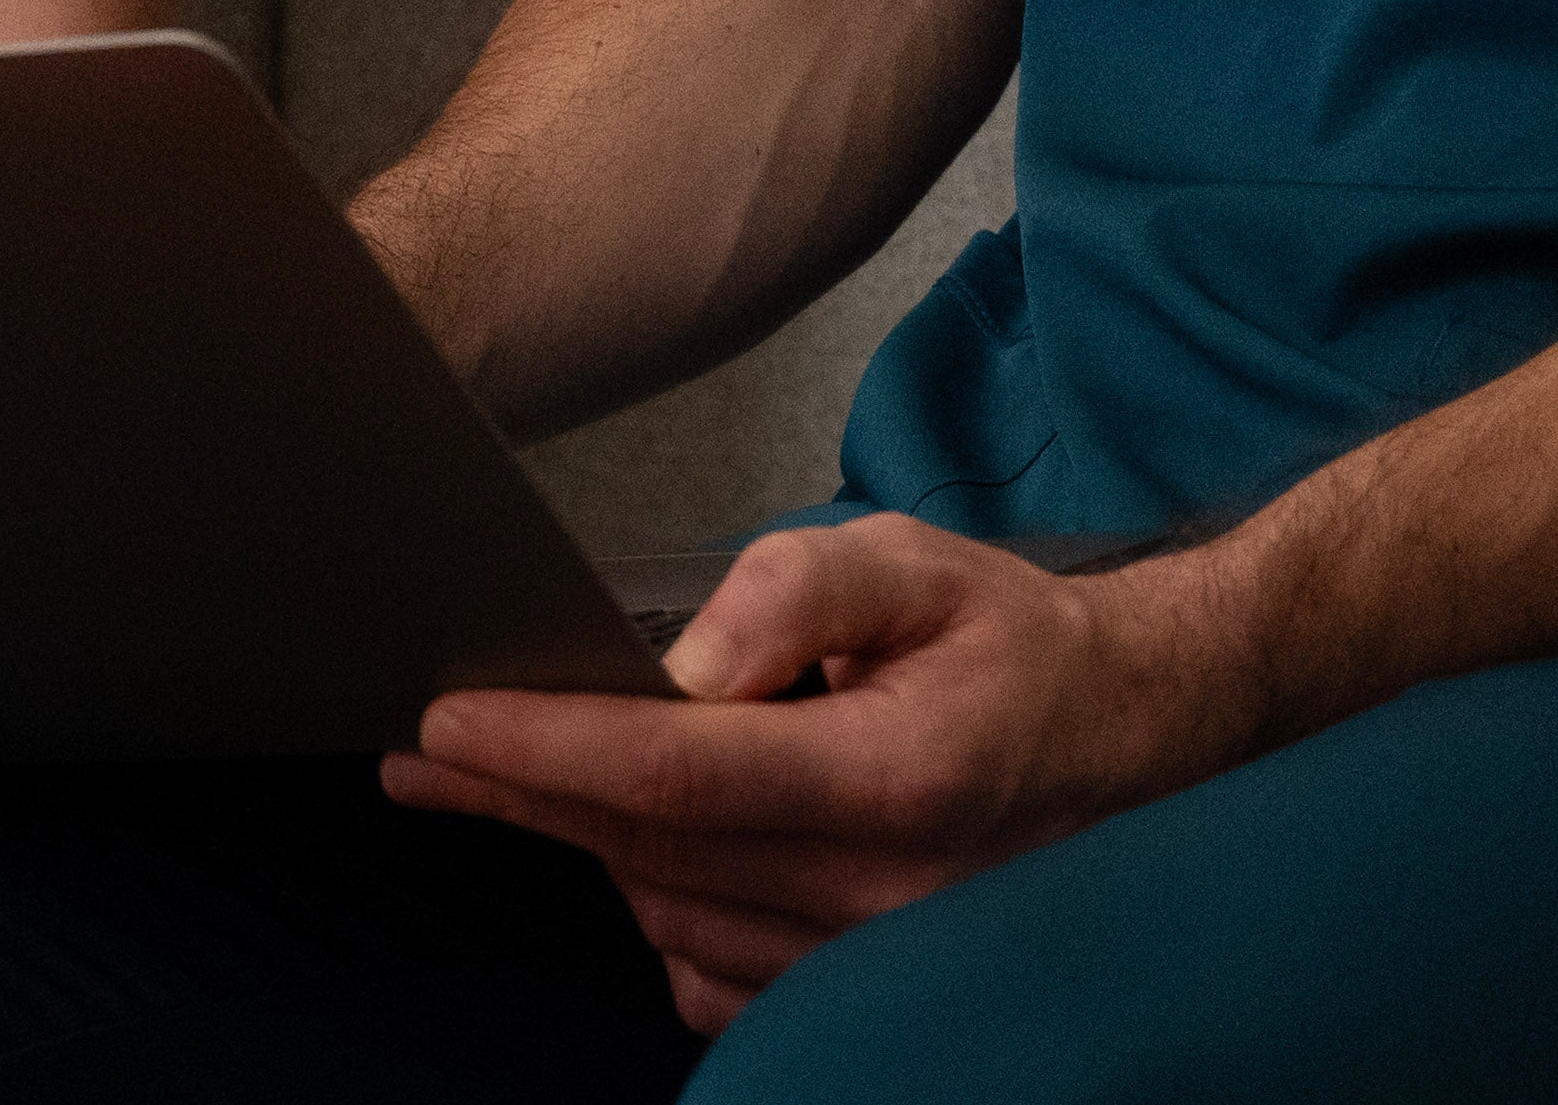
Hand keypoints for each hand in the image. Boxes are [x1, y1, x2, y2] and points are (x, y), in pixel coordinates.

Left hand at [381, 518, 1273, 1031]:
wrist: (1128, 744)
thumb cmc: (1012, 648)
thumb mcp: (918, 564)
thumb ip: (797, 587)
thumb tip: (686, 660)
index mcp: (902, 775)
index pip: (685, 776)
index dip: (554, 748)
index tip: (449, 721)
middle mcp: (889, 894)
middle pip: (654, 850)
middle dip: (527, 792)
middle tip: (430, 751)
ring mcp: (875, 962)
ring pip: (671, 914)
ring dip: (590, 842)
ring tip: (523, 773)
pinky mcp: (859, 993)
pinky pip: (711, 978)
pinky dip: (656, 910)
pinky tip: (637, 845)